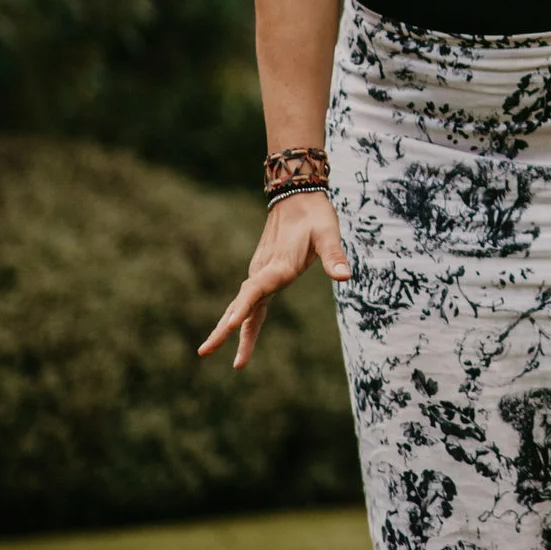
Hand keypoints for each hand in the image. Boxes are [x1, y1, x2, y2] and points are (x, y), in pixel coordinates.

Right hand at [198, 192, 349, 368]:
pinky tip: (239, 331)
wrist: (296, 196)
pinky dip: (242, 317)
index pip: (256, 291)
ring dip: (230, 328)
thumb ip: (334, 255)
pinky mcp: (263, 271)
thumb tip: (346, 276)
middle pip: (241, 305)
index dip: (243, 309)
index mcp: (278, 265)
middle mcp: (264, 271)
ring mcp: (260, 272)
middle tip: (204, 352)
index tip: (229, 325)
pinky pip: (250, 300)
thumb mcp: (328, 233)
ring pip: (243, 305)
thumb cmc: (316, 214)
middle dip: (223, 330)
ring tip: (214, 353)